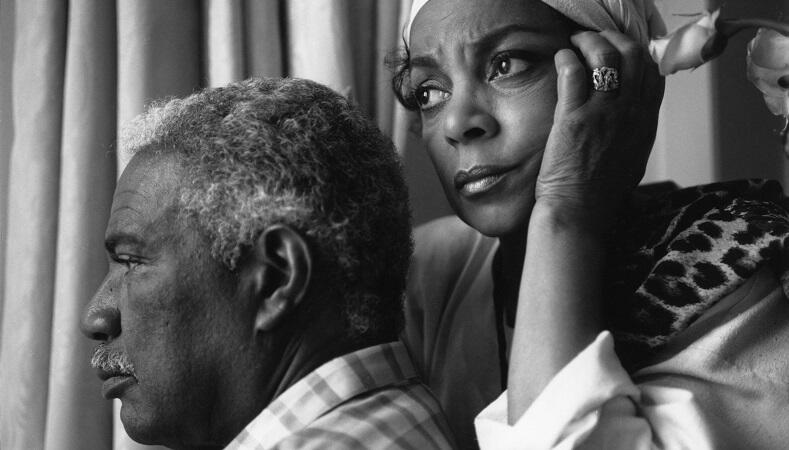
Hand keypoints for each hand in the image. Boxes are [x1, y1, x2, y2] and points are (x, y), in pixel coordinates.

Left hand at [535, 30, 664, 230]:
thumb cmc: (599, 193)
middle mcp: (630, 114)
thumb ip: (633, 133)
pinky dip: (566, 58)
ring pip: (605, 56)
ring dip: (588, 41)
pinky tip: (561, 59)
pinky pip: (573, 72)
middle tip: (594, 39)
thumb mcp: (631, 160)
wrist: (579, 213)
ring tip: (574, 43)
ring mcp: (603, 114)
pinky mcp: (573, 117)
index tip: (621, 49)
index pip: (653, 74)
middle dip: (613, 38)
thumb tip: (629, 115)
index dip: (638, 53)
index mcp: (645, 124)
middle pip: (633, 56)